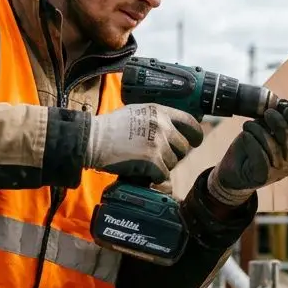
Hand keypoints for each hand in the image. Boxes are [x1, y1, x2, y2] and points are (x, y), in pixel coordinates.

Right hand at [85, 103, 203, 181]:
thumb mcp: (135, 112)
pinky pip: (163, 174)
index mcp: (159, 111)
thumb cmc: (109, 128)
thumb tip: (171, 129)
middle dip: (173, 154)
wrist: (92, 139)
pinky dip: (154, 177)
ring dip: (162, 166)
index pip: (189, 121)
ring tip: (144, 163)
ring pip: (173, 162)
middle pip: (183, 147)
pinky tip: (142, 171)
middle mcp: (162, 126)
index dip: (195, 133)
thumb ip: (154, 118)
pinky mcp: (152, 161)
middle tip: (158, 157)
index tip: (195, 141)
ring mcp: (158, 143)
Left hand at [208, 102, 287, 206]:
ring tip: (248, 125)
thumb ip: (271, 123)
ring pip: (273, 147)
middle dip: (279, 123)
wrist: (231, 174)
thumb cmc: (248, 150)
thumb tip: (279, 105)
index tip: (286, 106)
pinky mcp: (262, 176)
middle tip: (267, 113)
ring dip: (259, 131)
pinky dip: (251, 143)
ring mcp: (276, 172)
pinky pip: (260, 157)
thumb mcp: (262, 133)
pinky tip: (245, 136)